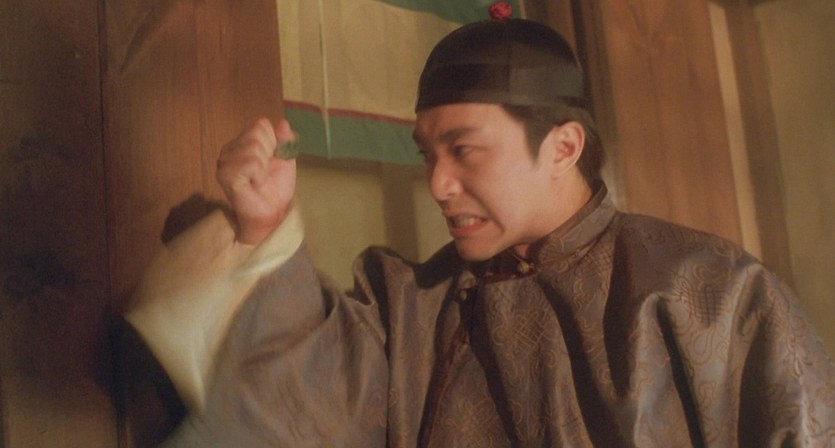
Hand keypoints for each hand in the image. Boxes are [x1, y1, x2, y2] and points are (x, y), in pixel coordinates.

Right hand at [216, 118, 296, 244]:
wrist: (273, 213)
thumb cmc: (276, 189)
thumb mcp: (285, 159)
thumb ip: (284, 141)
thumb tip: (283, 122)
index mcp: (241, 144)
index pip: (260, 124)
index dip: (274, 142)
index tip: (272, 160)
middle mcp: (229, 150)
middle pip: (257, 132)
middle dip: (269, 153)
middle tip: (265, 172)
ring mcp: (224, 163)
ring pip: (254, 147)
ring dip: (264, 166)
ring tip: (259, 179)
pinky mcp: (226, 176)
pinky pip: (251, 162)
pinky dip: (259, 174)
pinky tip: (255, 184)